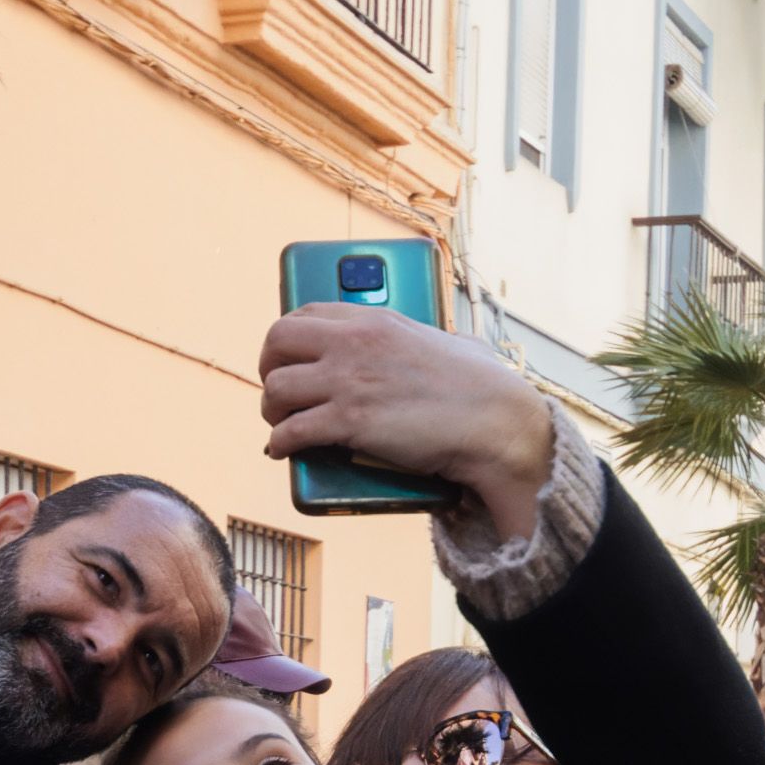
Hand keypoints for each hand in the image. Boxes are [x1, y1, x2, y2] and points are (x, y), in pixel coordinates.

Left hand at [259, 305, 554, 539]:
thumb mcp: (453, 344)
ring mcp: (348, 381)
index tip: (288, 356)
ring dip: (271, 410)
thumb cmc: (485, 388)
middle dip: (268, 367)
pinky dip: (279, 444)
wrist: (495, 423)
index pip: (306, 313)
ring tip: (280, 424)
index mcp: (376, 320)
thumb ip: (435, 340)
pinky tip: (281, 451)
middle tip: (278, 391)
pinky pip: (290, 431)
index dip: (288, 338)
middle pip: (277, 341)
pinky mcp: (349, 422)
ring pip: (276, 388)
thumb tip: (450, 346)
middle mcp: (354, 343)